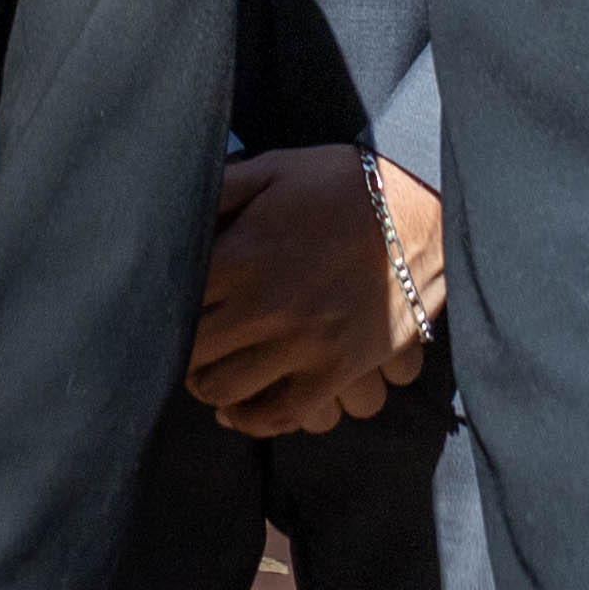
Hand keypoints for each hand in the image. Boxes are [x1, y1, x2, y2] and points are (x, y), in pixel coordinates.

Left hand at [186, 151, 434, 436]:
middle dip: (181, 352)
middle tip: (185, 346)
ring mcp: (304, 343)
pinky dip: (254, 420)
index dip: (160, 307)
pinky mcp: (339, 369)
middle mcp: (265, 305)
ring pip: (226, 392)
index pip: (173, 302)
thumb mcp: (274, 169)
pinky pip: (282, 415)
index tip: (161, 308)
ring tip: (211, 374)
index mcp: (240, 254)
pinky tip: (242, 410)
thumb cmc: (345, 185)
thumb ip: (220, 188)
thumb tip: (175, 203)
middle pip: (192, 354)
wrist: (428, 209)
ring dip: (211, 388)